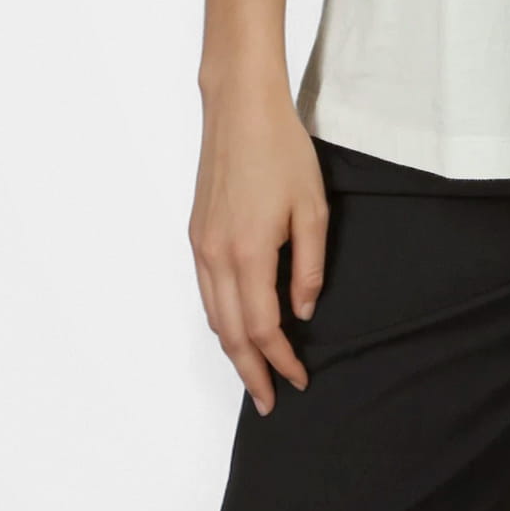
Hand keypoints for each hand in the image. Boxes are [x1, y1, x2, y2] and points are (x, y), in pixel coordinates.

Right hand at [189, 80, 330, 413]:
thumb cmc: (283, 152)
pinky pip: (205, 292)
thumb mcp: (313, 208)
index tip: (298, 380)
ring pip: (213, 316)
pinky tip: (235, 325)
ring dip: (232, 349)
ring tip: (253, 372)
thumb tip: (303, 311)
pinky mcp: (196, 234)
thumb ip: (311, 267)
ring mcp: (201, 246)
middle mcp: (217, 257)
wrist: (241, 109)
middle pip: (231, 333)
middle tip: (268, 400)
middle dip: (250, 371)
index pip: (264, 328)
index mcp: (250, 254)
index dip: (281, 360)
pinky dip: (220, 319)